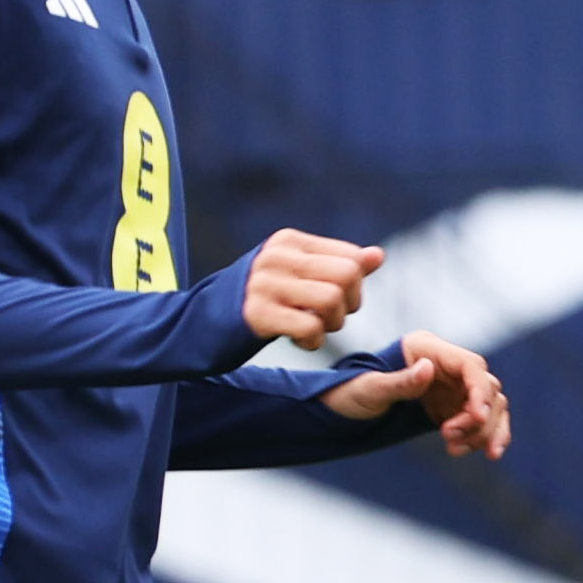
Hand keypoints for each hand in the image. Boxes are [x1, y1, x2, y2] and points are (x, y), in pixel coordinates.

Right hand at [242, 229, 382, 345]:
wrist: (205, 320)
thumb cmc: (263, 296)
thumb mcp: (298, 273)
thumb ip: (337, 264)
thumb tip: (378, 256)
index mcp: (290, 241)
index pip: (351, 257)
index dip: (355, 285)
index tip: (337, 298)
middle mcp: (277, 257)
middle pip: (347, 275)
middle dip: (349, 304)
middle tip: (330, 317)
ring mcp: (265, 284)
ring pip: (331, 299)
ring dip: (332, 324)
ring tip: (315, 328)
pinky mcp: (257, 314)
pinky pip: (310, 328)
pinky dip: (314, 342)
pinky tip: (300, 341)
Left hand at [324, 332, 510, 457]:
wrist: (342, 412)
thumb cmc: (351, 393)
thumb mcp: (369, 389)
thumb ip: (399, 381)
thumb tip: (428, 368)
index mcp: (427, 349)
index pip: (471, 367)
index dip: (480, 392)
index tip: (476, 418)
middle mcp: (446, 365)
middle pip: (487, 388)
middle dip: (478, 418)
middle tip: (449, 438)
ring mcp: (452, 387)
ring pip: (491, 407)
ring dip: (483, 432)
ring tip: (455, 450)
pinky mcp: (453, 408)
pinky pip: (482, 422)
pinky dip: (486, 437)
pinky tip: (483, 453)